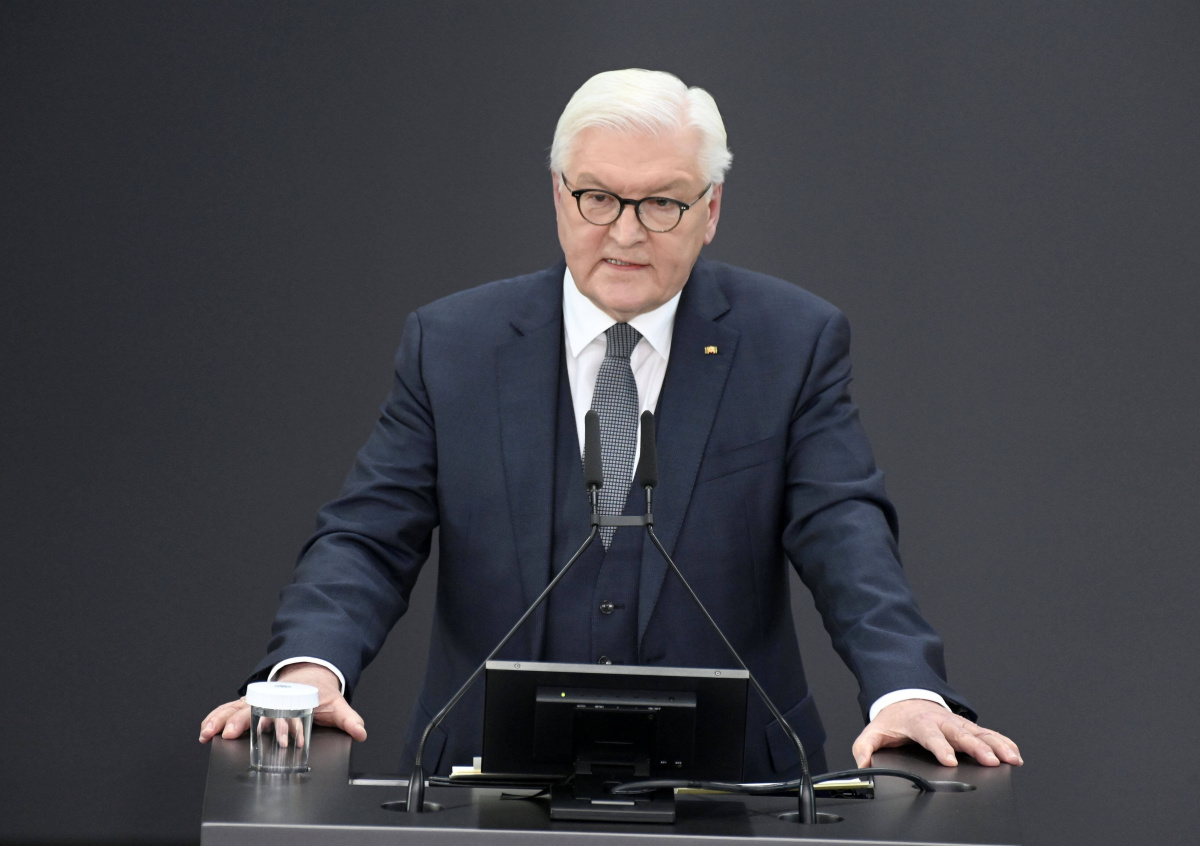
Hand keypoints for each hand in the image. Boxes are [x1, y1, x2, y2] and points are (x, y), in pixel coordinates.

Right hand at [198, 663, 367, 742]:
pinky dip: (216, 717)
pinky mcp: (248, 704)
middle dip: (242, 721)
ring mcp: (258, 700)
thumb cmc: (318, 693)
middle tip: (230, 733)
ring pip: (236, 708)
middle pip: (255, 709)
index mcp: (292, 701)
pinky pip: (229, 709)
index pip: (286, 715)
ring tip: (207, 732)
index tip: (281, 739)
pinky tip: (205, 729)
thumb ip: (348, 719)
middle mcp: (272, 699)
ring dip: (221, 719)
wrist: (309, 676)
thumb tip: (361, 731)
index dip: (283, 727)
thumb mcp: (336, 705)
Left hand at [852, 699, 1021, 767]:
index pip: (931, 736)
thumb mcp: (875, 731)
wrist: (905, 699)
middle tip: (990, 760)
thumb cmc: (894, 719)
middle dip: (976, 748)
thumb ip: (865, 747)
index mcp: (920, 723)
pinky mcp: (966, 727)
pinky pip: (987, 733)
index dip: (941, 748)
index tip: (950, 760)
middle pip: (960, 735)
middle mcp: (941, 722)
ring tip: (1011, 758)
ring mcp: (956, 723)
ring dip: (996, 745)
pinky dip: (1002, 741)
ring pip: (978, 733)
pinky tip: (1014, 752)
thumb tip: (862, 763)